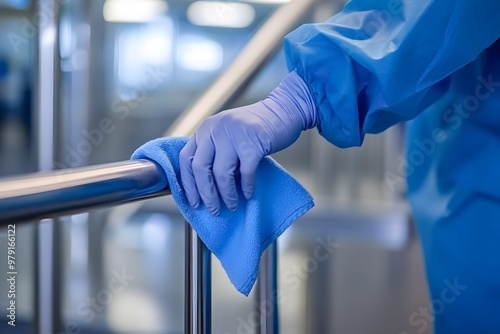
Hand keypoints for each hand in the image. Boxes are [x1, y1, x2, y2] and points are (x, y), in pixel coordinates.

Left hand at [179, 70, 316, 214]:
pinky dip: (247, 187)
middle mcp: (215, 129)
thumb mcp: (227, 133)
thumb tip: (206, 186)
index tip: (193, 201)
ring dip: (226, 194)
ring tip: (231, 205)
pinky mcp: (253, 143)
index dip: (188, 184)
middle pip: (201, 168)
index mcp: (206, 129)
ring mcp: (234, 135)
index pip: (187, 159)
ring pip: (221, 174)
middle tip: (213, 209)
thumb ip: (215, 151)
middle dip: (206, 194)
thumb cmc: (256, 126)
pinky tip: (248, 194)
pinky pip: (245, 173)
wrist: (284, 110)